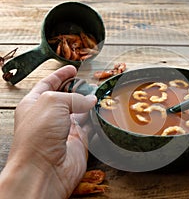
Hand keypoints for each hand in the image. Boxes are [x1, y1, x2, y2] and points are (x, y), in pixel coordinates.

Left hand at [0, 65, 96, 198]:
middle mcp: (49, 116)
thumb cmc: (38, 135)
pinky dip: (98, 117)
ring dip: (90, 103)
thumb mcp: (53, 103)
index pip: (48, 84)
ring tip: (100, 94)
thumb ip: (74, 97)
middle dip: (77, 88)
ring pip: (80, 110)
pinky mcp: (79, 140)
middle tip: (89, 83)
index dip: (60, 75)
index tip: (72, 68)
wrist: (45, 169)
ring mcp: (64, 128)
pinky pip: (91, 125)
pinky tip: (103, 110)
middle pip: (66, 97)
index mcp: (35, 104)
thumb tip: (90, 100)